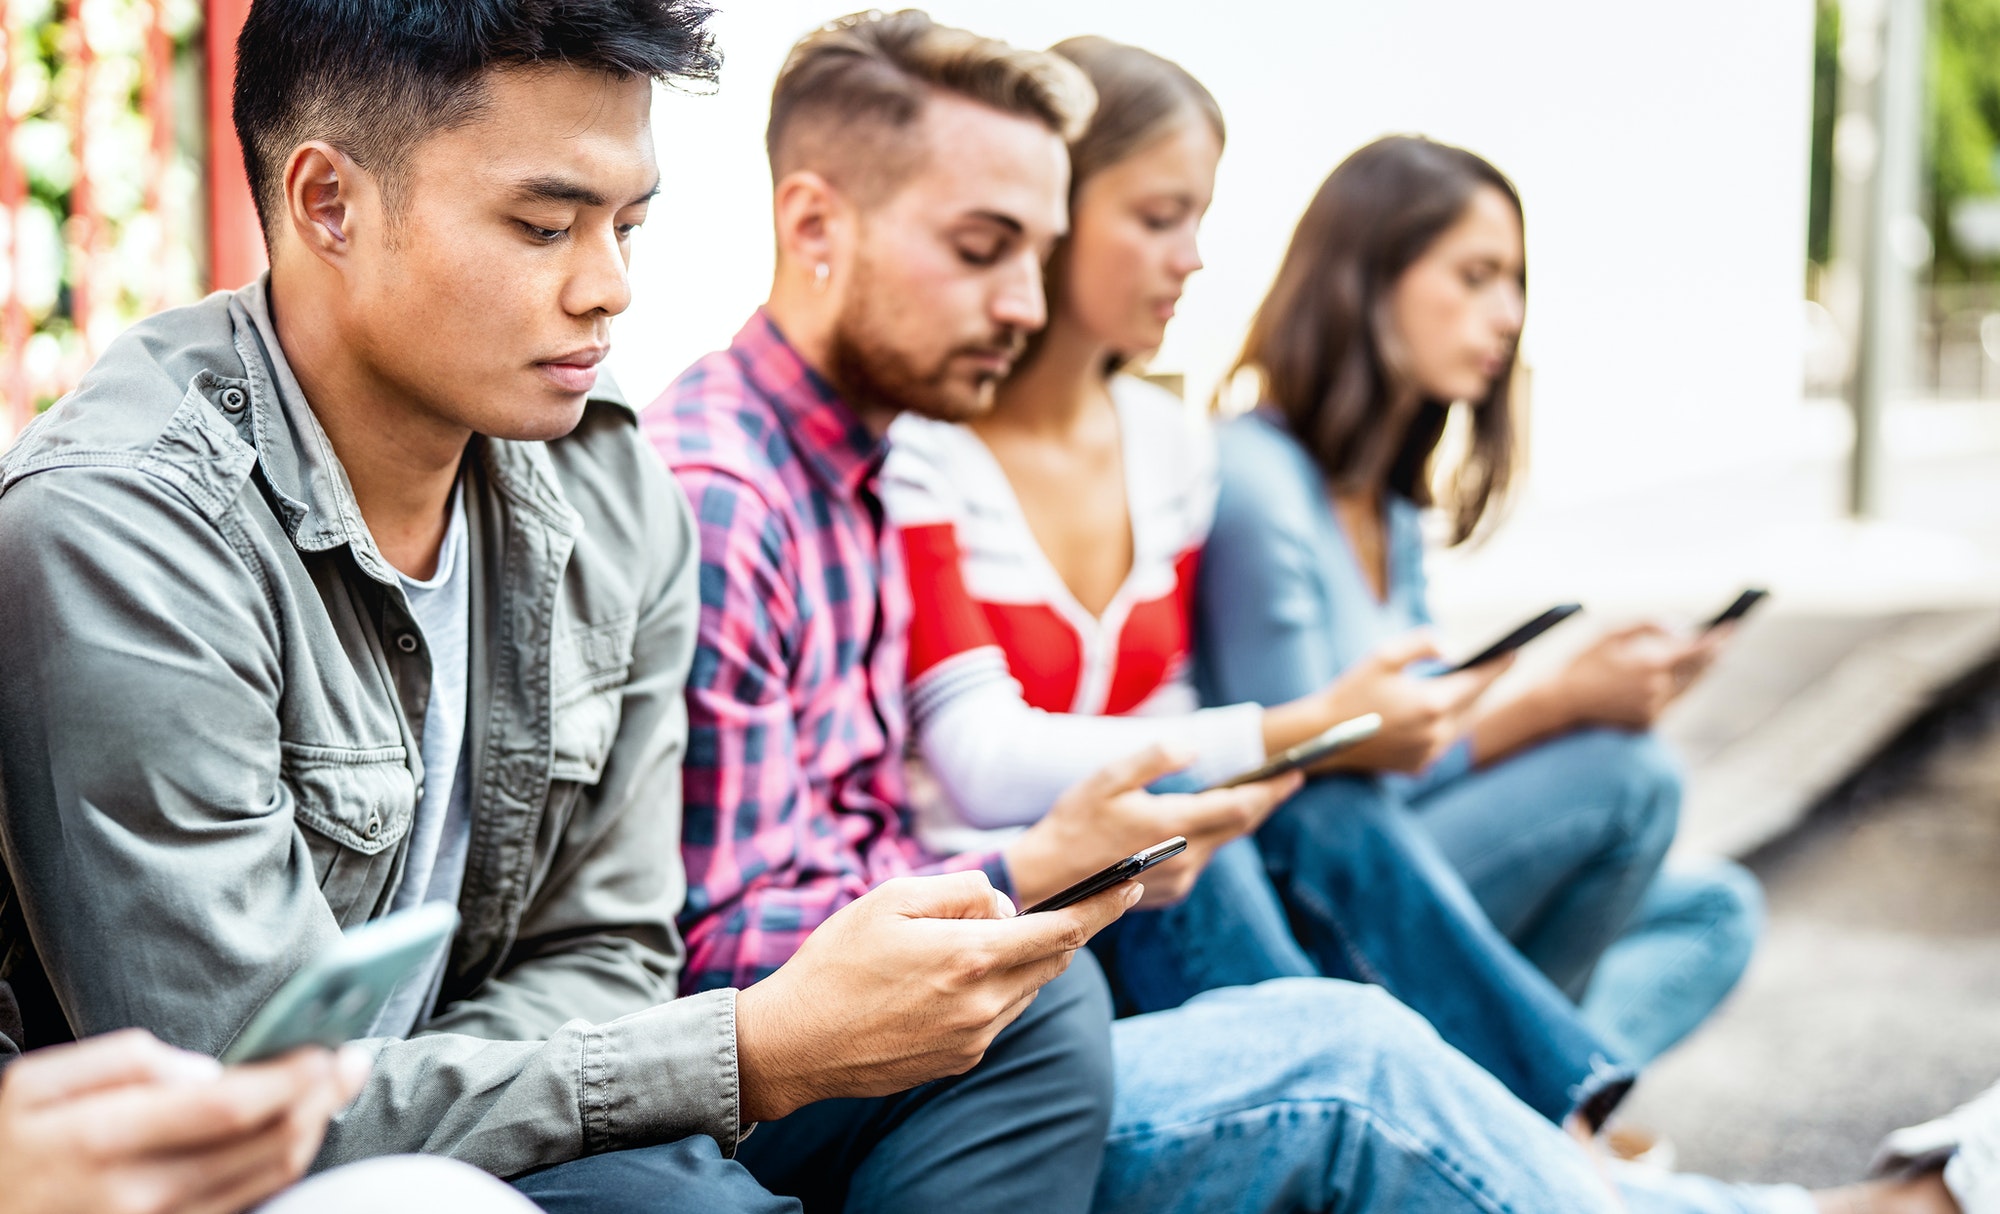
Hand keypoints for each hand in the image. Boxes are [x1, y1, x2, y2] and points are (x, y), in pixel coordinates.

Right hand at [0, 1030, 369, 1213]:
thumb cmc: (4, 1150)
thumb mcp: (32, 1085)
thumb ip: (122, 1062)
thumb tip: (205, 1070)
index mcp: (103, 1139)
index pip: (229, 1107)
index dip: (290, 1078)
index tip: (328, 1049)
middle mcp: (136, 1196)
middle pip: (263, 1148)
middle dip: (320, 1101)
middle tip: (352, 1063)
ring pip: (263, 1182)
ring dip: (309, 1133)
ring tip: (330, 1091)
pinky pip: (242, 1208)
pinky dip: (277, 1169)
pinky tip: (291, 1134)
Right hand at [733, 869, 1133, 1122]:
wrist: (796, 1041)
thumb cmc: (838, 960)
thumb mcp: (894, 898)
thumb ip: (964, 891)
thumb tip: (1008, 907)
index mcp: (971, 956)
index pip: (1063, 928)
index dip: (1105, 906)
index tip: (1133, 884)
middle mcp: (983, 1003)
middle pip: (1051, 959)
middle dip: (1054, 930)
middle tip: (1022, 910)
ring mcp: (975, 1038)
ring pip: (1026, 989)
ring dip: (1017, 962)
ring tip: (957, 948)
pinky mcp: (961, 1060)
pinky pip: (998, 1016)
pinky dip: (991, 991)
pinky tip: (941, 984)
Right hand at [1004, 744, 1302, 910]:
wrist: (1049, 879)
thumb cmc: (1074, 822)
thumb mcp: (1109, 778)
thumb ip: (1155, 759)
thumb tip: (1194, 748)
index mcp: (1173, 826)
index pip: (1240, 807)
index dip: (1271, 790)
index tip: (1293, 772)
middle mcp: (1185, 858)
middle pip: (1239, 826)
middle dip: (1264, 802)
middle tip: (1286, 779)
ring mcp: (1180, 879)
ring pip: (1221, 842)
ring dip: (1236, 818)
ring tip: (1251, 793)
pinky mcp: (1171, 890)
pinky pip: (1202, 858)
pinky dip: (1210, 836)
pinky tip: (1207, 819)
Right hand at [1317, 632, 1509, 773]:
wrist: (1324, 737)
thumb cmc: (1352, 691)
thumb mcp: (1384, 655)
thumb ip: (1423, 643)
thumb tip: (1453, 649)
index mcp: (1432, 703)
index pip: (1478, 681)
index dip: (1498, 666)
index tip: (1514, 652)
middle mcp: (1437, 733)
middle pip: (1475, 704)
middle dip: (1486, 684)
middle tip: (1497, 665)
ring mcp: (1429, 753)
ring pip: (1463, 725)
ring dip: (1469, 706)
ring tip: (1476, 685)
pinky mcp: (1419, 766)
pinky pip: (1443, 742)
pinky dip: (1447, 725)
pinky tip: (1444, 712)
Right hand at [1551, 622, 1719, 730]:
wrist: (1563, 704)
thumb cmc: (1584, 665)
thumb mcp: (1610, 635)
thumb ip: (1647, 626)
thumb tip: (1679, 628)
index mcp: (1650, 664)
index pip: (1696, 651)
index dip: (1716, 639)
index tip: (1730, 628)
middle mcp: (1657, 689)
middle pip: (1698, 672)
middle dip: (1712, 655)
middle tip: (1722, 642)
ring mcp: (1654, 708)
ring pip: (1686, 688)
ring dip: (1696, 673)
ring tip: (1707, 657)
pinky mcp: (1648, 722)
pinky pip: (1670, 702)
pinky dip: (1676, 688)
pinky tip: (1679, 678)